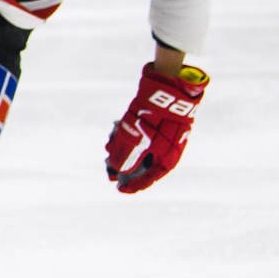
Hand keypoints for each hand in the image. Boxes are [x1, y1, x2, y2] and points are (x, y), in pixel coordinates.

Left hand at [105, 63, 207, 193]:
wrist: (169, 87)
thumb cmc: (155, 117)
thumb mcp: (137, 139)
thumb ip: (125, 155)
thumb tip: (115, 169)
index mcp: (168, 158)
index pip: (150, 178)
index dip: (134, 185)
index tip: (120, 190)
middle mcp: (167, 149)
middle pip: (144, 165)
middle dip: (125, 168)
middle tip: (110, 173)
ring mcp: (163, 135)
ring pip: (141, 150)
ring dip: (123, 153)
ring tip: (109, 154)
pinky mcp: (156, 123)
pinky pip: (141, 136)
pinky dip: (127, 139)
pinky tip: (113, 138)